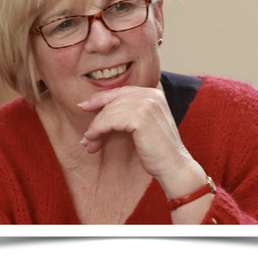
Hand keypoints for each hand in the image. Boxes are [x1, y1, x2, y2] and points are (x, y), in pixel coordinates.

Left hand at [77, 87, 205, 192]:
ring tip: (89, 143)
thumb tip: (94, 104)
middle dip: (96, 119)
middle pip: (111, 102)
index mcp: (153, 92)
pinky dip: (97, 131)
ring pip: (108, 113)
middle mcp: (150, 94)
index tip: (83, 106)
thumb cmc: (156, 149)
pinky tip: (93, 141)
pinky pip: (109, 121)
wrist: (174, 165)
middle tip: (86, 137)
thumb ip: (128, 110)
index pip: (119, 92)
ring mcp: (146, 104)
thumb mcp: (143, 123)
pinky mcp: (140, 117)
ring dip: (94, 129)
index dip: (99, 98)